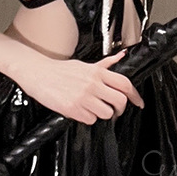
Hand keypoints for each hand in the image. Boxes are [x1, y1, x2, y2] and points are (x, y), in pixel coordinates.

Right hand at [17, 50, 145, 125]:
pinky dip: (87, 117)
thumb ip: (104, 64)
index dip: (135, 95)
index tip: (138, 102)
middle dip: (119, 109)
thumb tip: (121, 55)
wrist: (38, 74)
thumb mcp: (84, 64)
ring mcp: (83, 97)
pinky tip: (80, 110)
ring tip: (92, 108)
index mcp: (97, 72)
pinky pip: (90, 119)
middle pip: (119, 101)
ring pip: (106, 113)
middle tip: (115, 111)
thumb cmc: (60, 70)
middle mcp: (92, 84)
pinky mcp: (73, 109)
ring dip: (102, 114)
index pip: (124, 83)